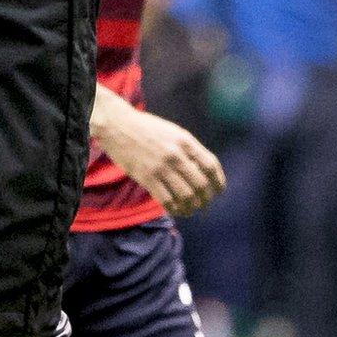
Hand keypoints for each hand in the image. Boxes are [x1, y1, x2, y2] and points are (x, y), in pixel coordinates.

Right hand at [93, 101, 224, 217]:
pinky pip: (166, 200)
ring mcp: (160, 167)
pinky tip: (175, 210)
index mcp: (185, 141)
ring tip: (190, 210)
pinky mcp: (146, 177)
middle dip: (205, 199)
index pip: (210, 166)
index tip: (218, 192)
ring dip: (191, 207)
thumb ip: (189, 149)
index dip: (218, 182)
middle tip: (203, 205)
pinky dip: (174, 209)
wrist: (118, 126)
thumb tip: (204, 171)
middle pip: (200, 184)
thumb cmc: (147, 129)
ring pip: (185, 195)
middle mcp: (176, 155)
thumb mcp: (173, 132)